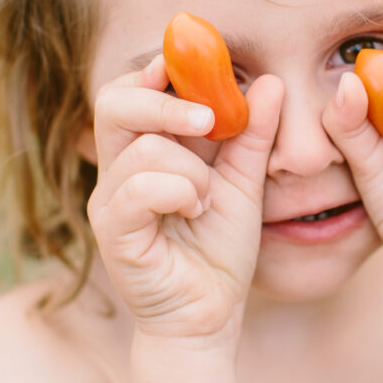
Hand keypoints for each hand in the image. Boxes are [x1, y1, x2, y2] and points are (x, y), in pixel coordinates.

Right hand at [87, 55, 281, 340]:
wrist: (211, 317)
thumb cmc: (219, 252)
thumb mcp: (246, 182)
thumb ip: (254, 134)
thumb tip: (272, 81)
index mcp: (143, 150)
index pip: (131, 90)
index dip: (158, 70)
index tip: (192, 66)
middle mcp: (117, 171)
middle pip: (113, 102)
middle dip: (165, 99)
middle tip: (210, 118)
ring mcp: (110, 202)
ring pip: (141, 149)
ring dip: (190, 167)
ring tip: (207, 197)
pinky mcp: (113, 234)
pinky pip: (137, 189)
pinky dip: (177, 191)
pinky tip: (195, 211)